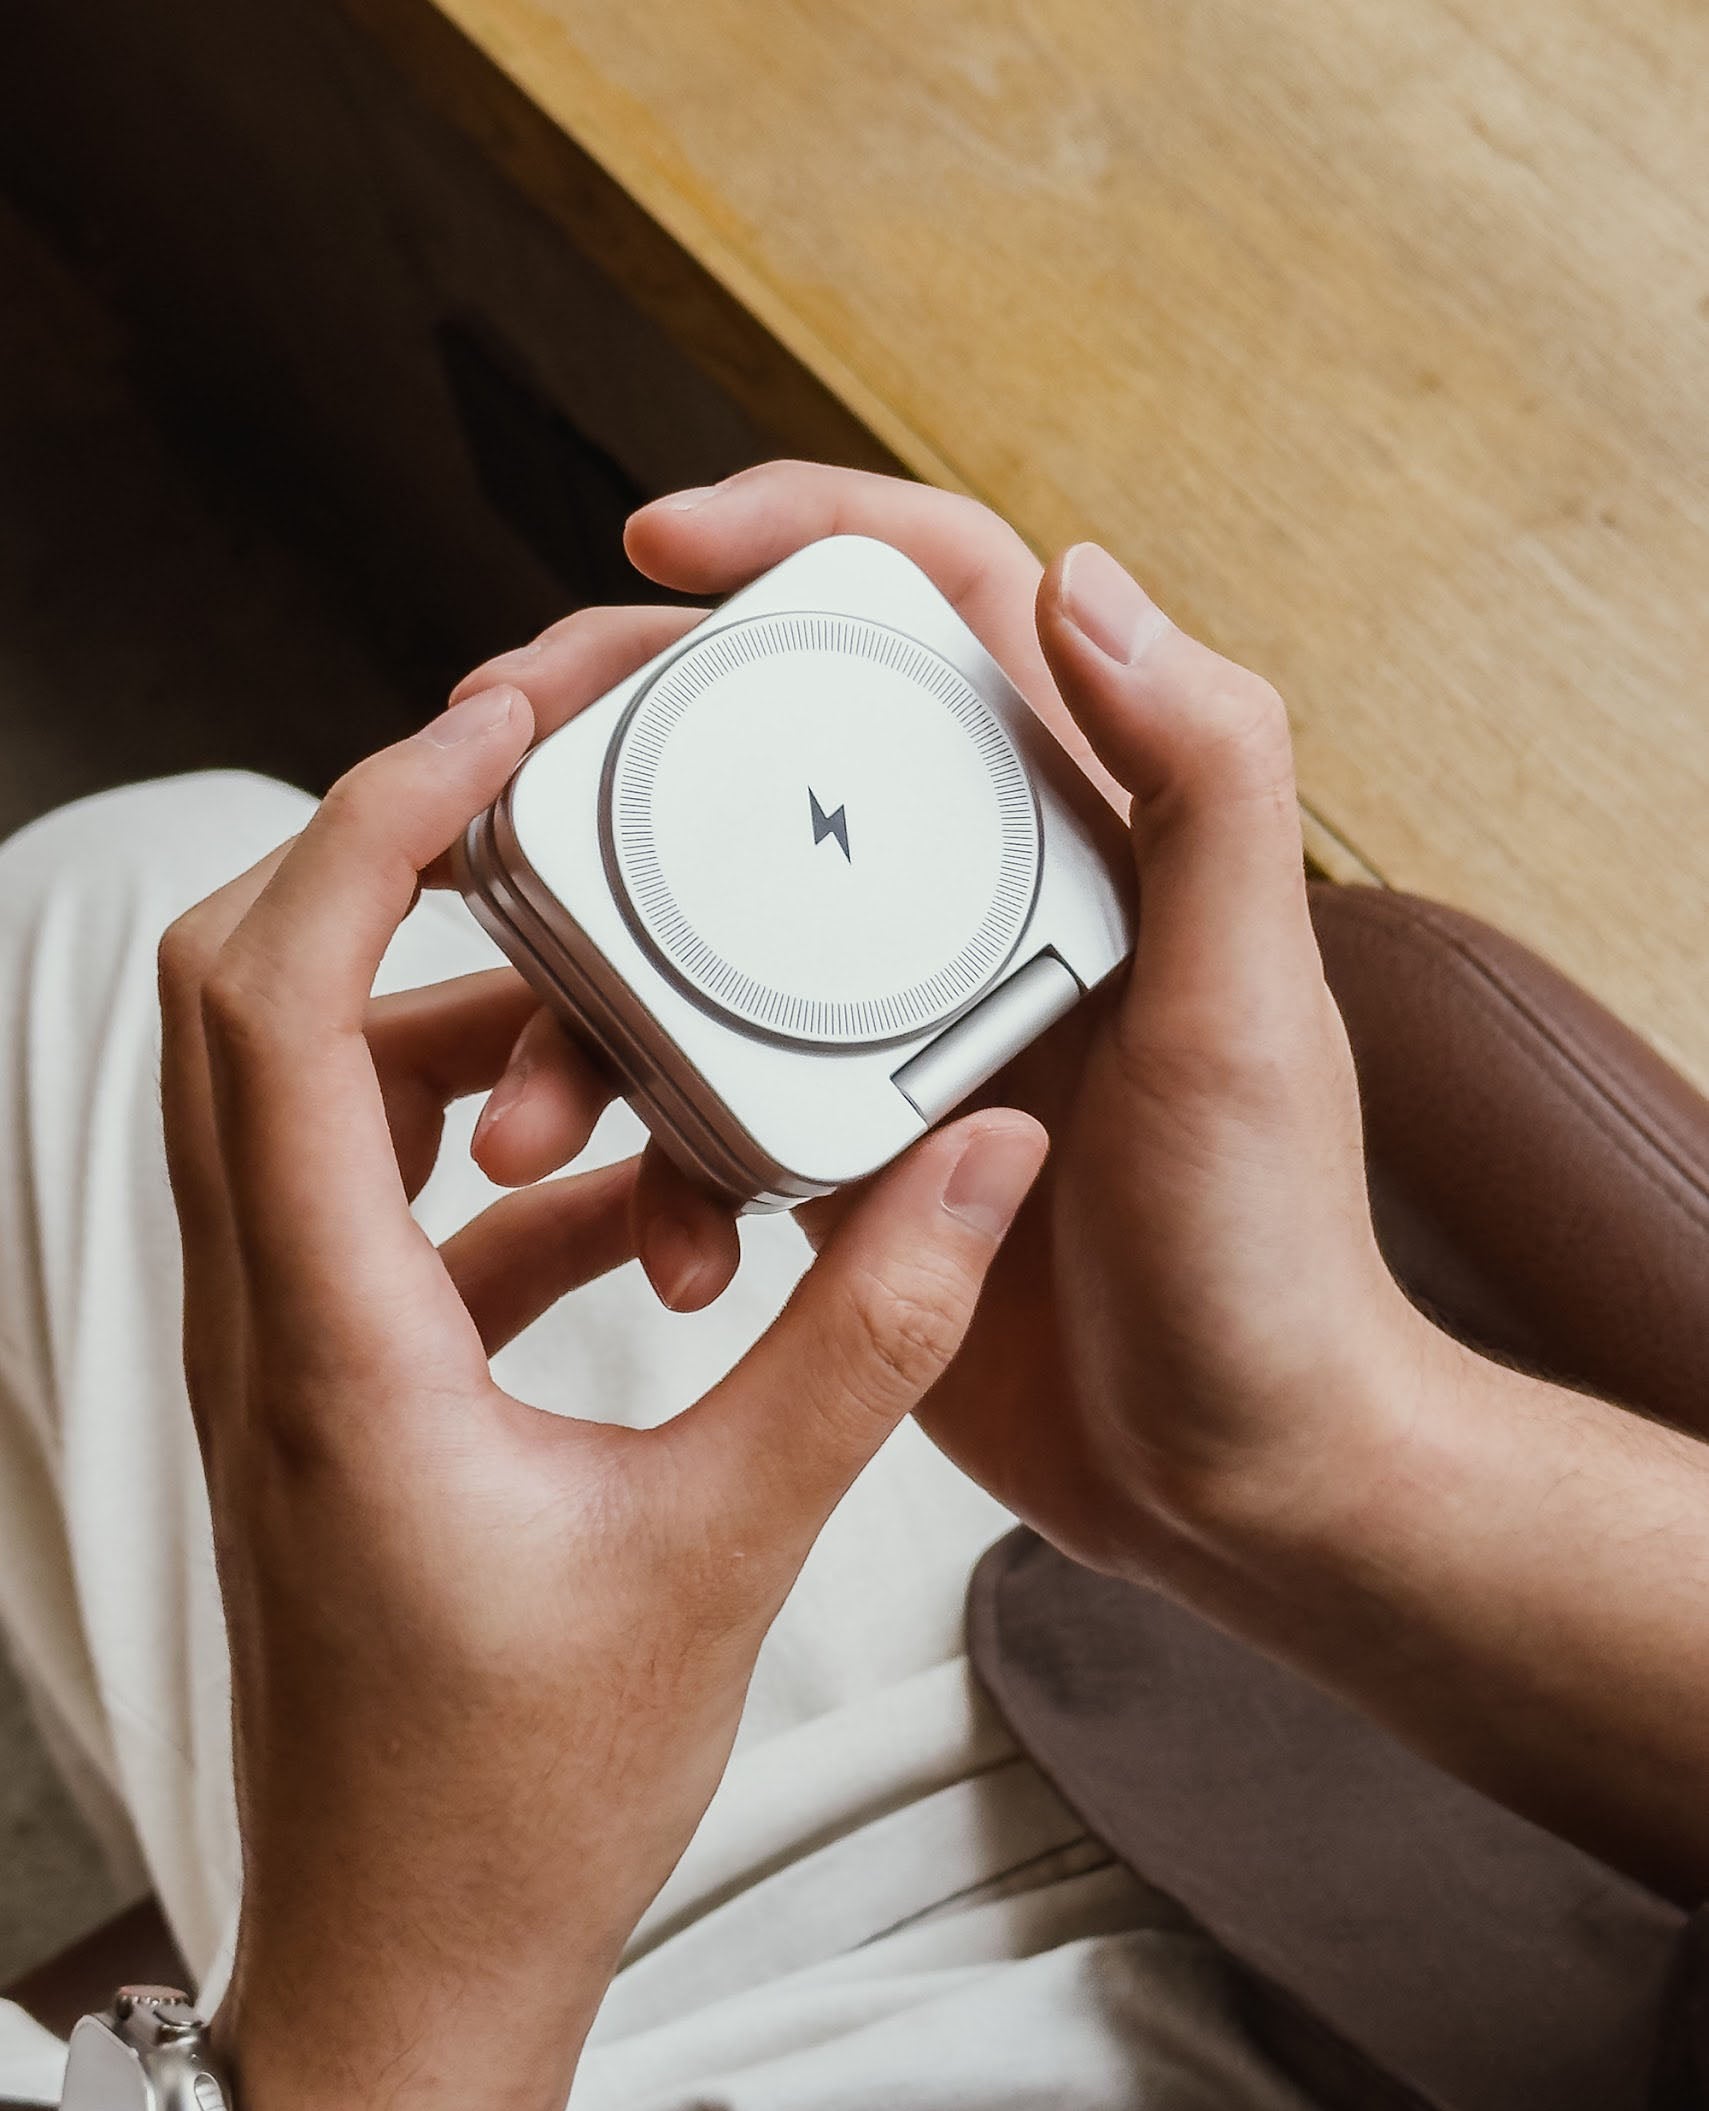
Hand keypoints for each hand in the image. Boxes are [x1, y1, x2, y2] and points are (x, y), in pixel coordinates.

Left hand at [157, 673, 1044, 2110]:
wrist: (413, 1965)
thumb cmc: (523, 1798)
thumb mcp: (728, 1549)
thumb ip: (861, 1337)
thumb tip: (980, 1159)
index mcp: (334, 1339)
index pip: (283, 997)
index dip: (374, 825)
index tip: (494, 727)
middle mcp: (268, 1324)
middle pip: (242, 1001)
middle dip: (377, 861)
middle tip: (528, 793)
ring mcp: (286, 1362)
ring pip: (301, 1099)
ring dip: (438, 1019)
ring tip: (599, 1002)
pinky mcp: (334, 1402)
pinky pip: (373, 1212)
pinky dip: (475, 1154)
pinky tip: (615, 1191)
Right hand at [564, 463, 1414, 1579]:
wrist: (1228, 1472)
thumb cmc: (1265, 1249)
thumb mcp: (1246, 1004)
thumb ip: (1203, 783)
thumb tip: (1082, 577)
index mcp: (1076, 826)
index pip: (937, 604)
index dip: (799, 534)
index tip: (658, 548)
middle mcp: (972, 897)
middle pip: (768, 750)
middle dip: (615, 749)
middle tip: (488, 778)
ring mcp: (894, 1021)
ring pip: (695, 943)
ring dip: (587, 1006)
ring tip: (522, 1103)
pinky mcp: (844, 1141)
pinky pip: (704, 1101)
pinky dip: (656, 1157)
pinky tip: (663, 1235)